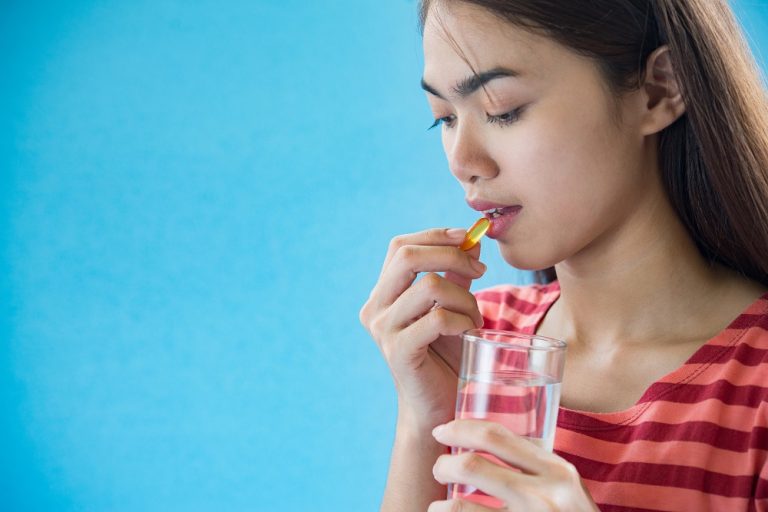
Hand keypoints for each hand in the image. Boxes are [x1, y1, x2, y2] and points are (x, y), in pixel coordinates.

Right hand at [359, 228, 485, 430]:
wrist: (439, 408)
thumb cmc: (447, 357)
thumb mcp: (452, 307)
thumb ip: (457, 274)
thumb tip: (473, 238)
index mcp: (382, 294)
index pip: (400, 246)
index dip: (435, 236)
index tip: (468, 237)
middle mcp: (375, 308)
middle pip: (407, 256)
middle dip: (451, 255)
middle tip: (481, 271)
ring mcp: (383, 330)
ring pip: (430, 286)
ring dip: (465, 298)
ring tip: (475, 318)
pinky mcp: (398, 351)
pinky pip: (438, 318)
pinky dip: (462, 320)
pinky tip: (470, 334)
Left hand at [430, 419, 598, 510]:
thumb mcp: (567, 488)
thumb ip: (539, 468)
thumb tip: (488, 442)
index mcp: (557, 471)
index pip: (496, 436)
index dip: (461, 429)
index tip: (442, 430)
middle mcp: (545, 496)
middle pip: (472, 465)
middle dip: (444, 464)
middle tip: (439, 468)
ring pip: (461, 507)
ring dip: (440, 505)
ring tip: (439, 505)